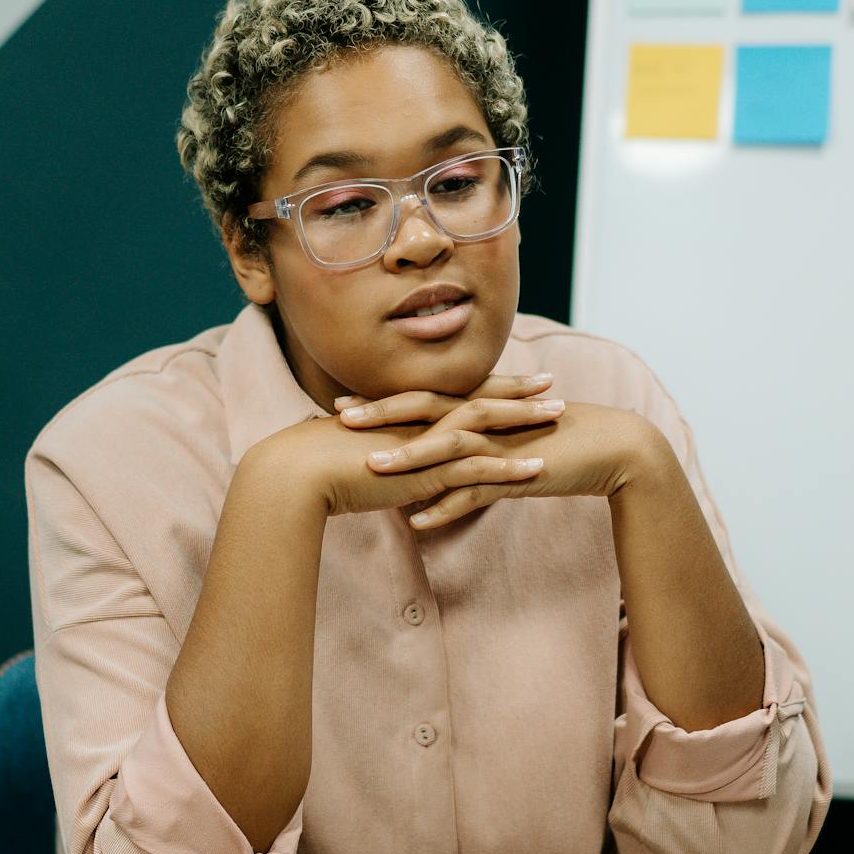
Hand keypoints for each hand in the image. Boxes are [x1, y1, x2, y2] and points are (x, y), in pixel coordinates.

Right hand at [252, 373, 565, 516]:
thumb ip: (378, 455)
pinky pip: (476, 466)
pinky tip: (537, 469)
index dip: (485, 387)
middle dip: (518, 393)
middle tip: (552, 385)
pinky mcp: (424, 470)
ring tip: (559, 417)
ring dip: (525, 422)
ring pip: (486, 426)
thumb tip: (385, 463)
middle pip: (478, 399)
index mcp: (404, 415)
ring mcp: (424, 443)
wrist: (295, 473)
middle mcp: (419, 421)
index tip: (512, 381)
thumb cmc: (314, 465)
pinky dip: (509, 467)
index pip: (453, 395)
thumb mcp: (355, 455)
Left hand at [346, 394, 671, 529]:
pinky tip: (417, 523)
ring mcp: (503, 444)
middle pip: (427, 410)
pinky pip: (477, 489)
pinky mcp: (521, 472)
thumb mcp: (510, 440)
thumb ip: (475, 446)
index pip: (424, 398)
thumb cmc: (559, 443)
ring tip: (370, 469)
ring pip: (448, 445)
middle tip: (340, 417)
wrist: (614, 449)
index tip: (342, 404)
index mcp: (482, 406)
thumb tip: (441, 466)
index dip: (383, 400)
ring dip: (408, 457)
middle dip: (382, 414)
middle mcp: (488, 418)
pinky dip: (447, 506)